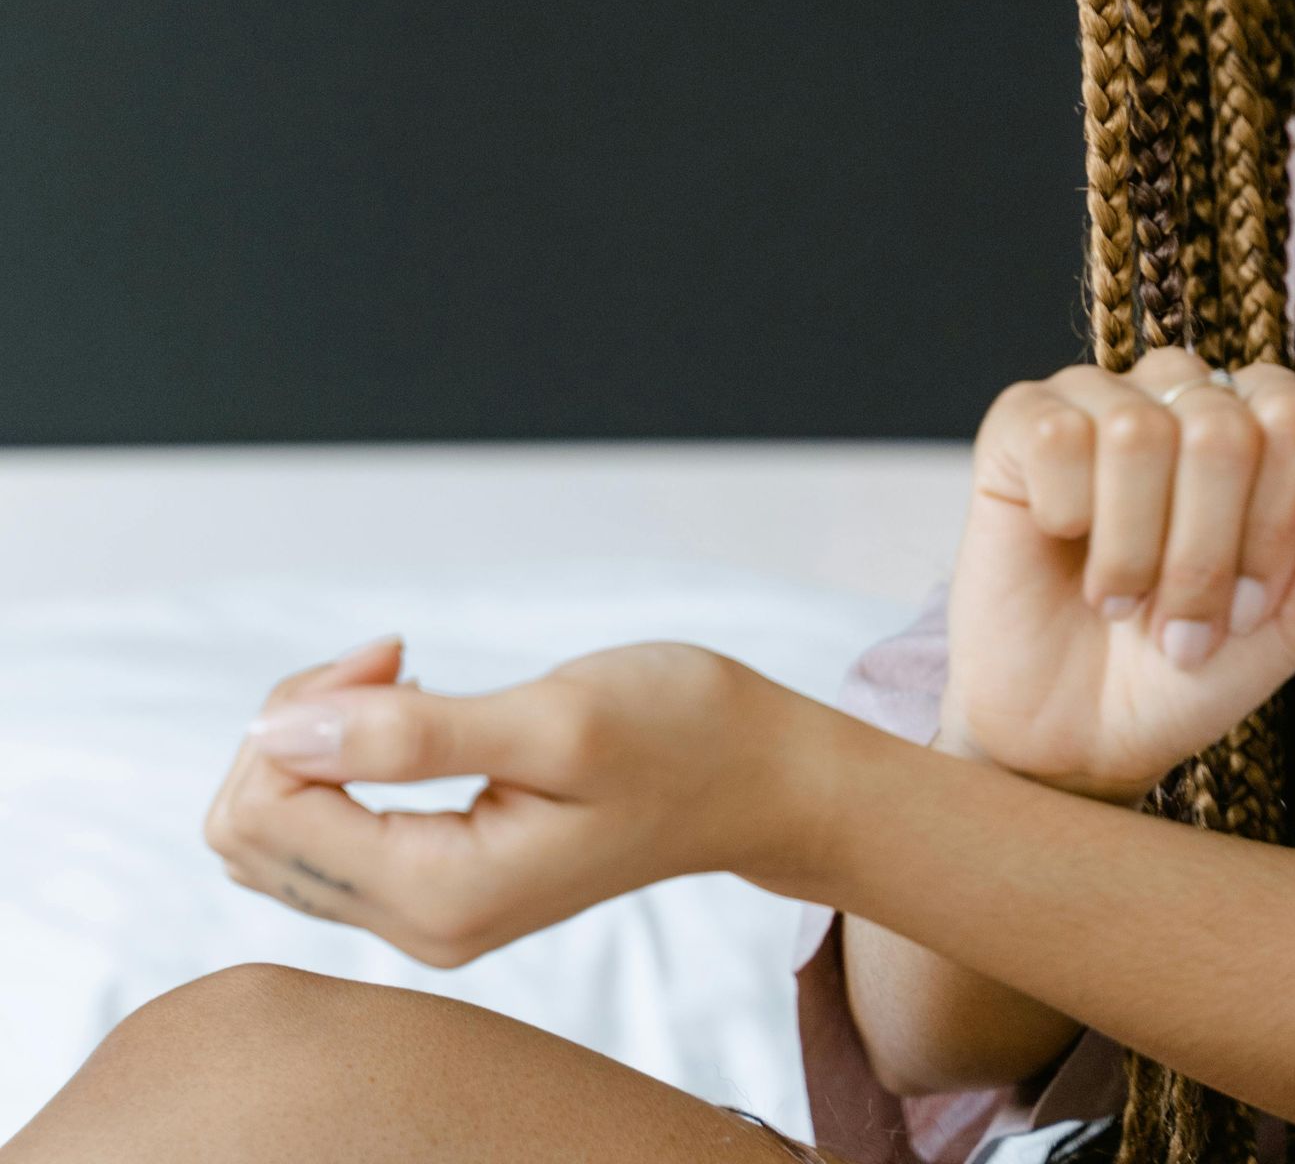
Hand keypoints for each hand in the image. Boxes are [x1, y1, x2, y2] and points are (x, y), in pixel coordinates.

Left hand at [203, 629, 792, 965]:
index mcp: (442, 897)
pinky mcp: (439, 885)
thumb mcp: (553, 721)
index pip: (265, 817)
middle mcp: (421, 927)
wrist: (754, 777)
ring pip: (280, 831)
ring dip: (317, 734)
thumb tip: (279, 735)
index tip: (395, 652)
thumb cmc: (678, 735)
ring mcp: (428, 914)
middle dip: (299, 721)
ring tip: (403, 674)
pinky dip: (342, 755)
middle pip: (253, 829)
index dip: (302, 713)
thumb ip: (411, 736)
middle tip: (394, 657)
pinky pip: (328, 832)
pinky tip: (412, 706)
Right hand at [940, 357, 1294, 804]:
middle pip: (1221, 431)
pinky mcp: (1022, 420)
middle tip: (1179, 621)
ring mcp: (1099, 396)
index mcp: (1261, 419)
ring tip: (1121, 600)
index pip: (1294, 417)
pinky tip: (1066, 549)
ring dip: (1134, 555)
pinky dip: (1068, 520)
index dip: (1272, 531)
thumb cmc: (1196, 666)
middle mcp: (1183, 391)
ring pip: (1136, 433)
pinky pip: (1057, 438)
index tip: (1247, 608)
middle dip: (1204, 559)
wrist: (1082, 738)